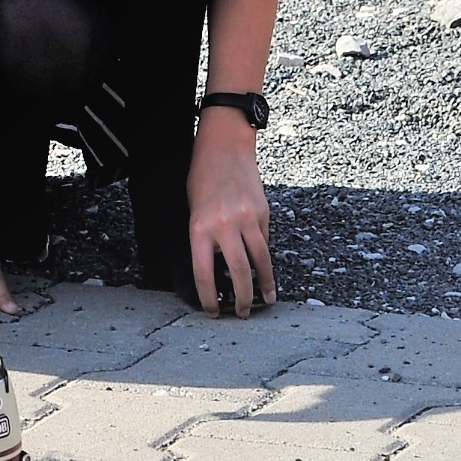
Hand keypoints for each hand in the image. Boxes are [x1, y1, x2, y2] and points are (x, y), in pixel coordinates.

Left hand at [188, 113, 275, 316]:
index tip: (211, 311)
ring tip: (266, 300)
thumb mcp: (194, 210)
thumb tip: (220, 267)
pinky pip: (264, 242)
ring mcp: (247, 219)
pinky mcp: (263, 213)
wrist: (224, 147)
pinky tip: (266, 270)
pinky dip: (265, 257)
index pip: (204, 272)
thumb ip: (206, 238)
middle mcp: (224, 225)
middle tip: (241, 313)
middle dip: (242, 298)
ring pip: (260, 261)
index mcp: (199, 227)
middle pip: (239, 272)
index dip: (208, 297)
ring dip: (265, 285)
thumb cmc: (202, 177)